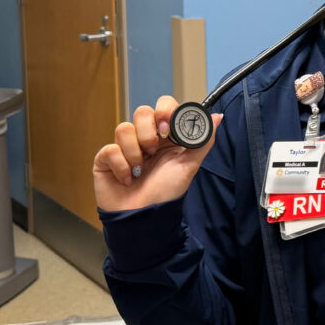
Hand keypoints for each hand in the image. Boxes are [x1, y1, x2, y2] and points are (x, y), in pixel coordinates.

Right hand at [93, 95, 221, 212]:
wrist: (143, 217)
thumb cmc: (166, 193)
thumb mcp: (189, 166)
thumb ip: (203, 141)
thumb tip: (218, 117)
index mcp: (166, 136)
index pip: (164, 106)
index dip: (165, 110)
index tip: (168, 126)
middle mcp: (145, 138)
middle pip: (142, 112)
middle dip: (148, 131)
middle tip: (153, 149)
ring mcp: (124, 147)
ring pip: (124, 128)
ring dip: (135, 151)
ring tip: (140, 168)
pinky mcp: (106, 159)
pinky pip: (110, 149)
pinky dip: (121, 166)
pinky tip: (127, 179)